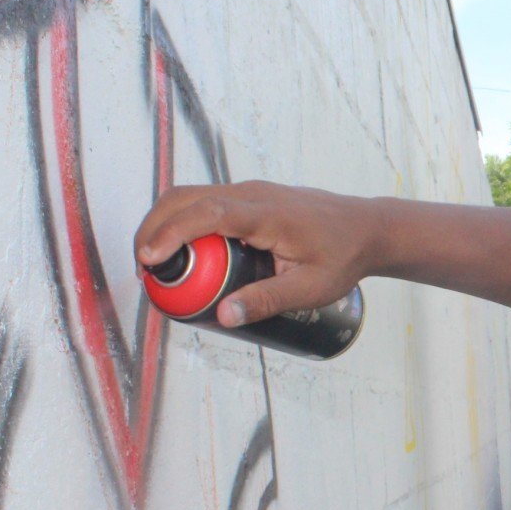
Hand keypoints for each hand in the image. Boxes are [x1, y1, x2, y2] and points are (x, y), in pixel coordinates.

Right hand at [135, 181, 377, 327]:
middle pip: (185, 198)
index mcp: (267, 214)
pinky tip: (180, 252)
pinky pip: (204, 202)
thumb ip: (268, 301)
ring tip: (155, 265)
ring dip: (164, 224)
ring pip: (190, 196)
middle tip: (143, 271)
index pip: (208, 213)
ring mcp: (248, 192)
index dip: (172, 232)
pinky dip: (181, 221)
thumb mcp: (311, 288)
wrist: (367, 228)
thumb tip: (224, 316)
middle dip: (154, 229)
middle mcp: (252, 195)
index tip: (149, 259)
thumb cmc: (343, 256)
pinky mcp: (247, 198)